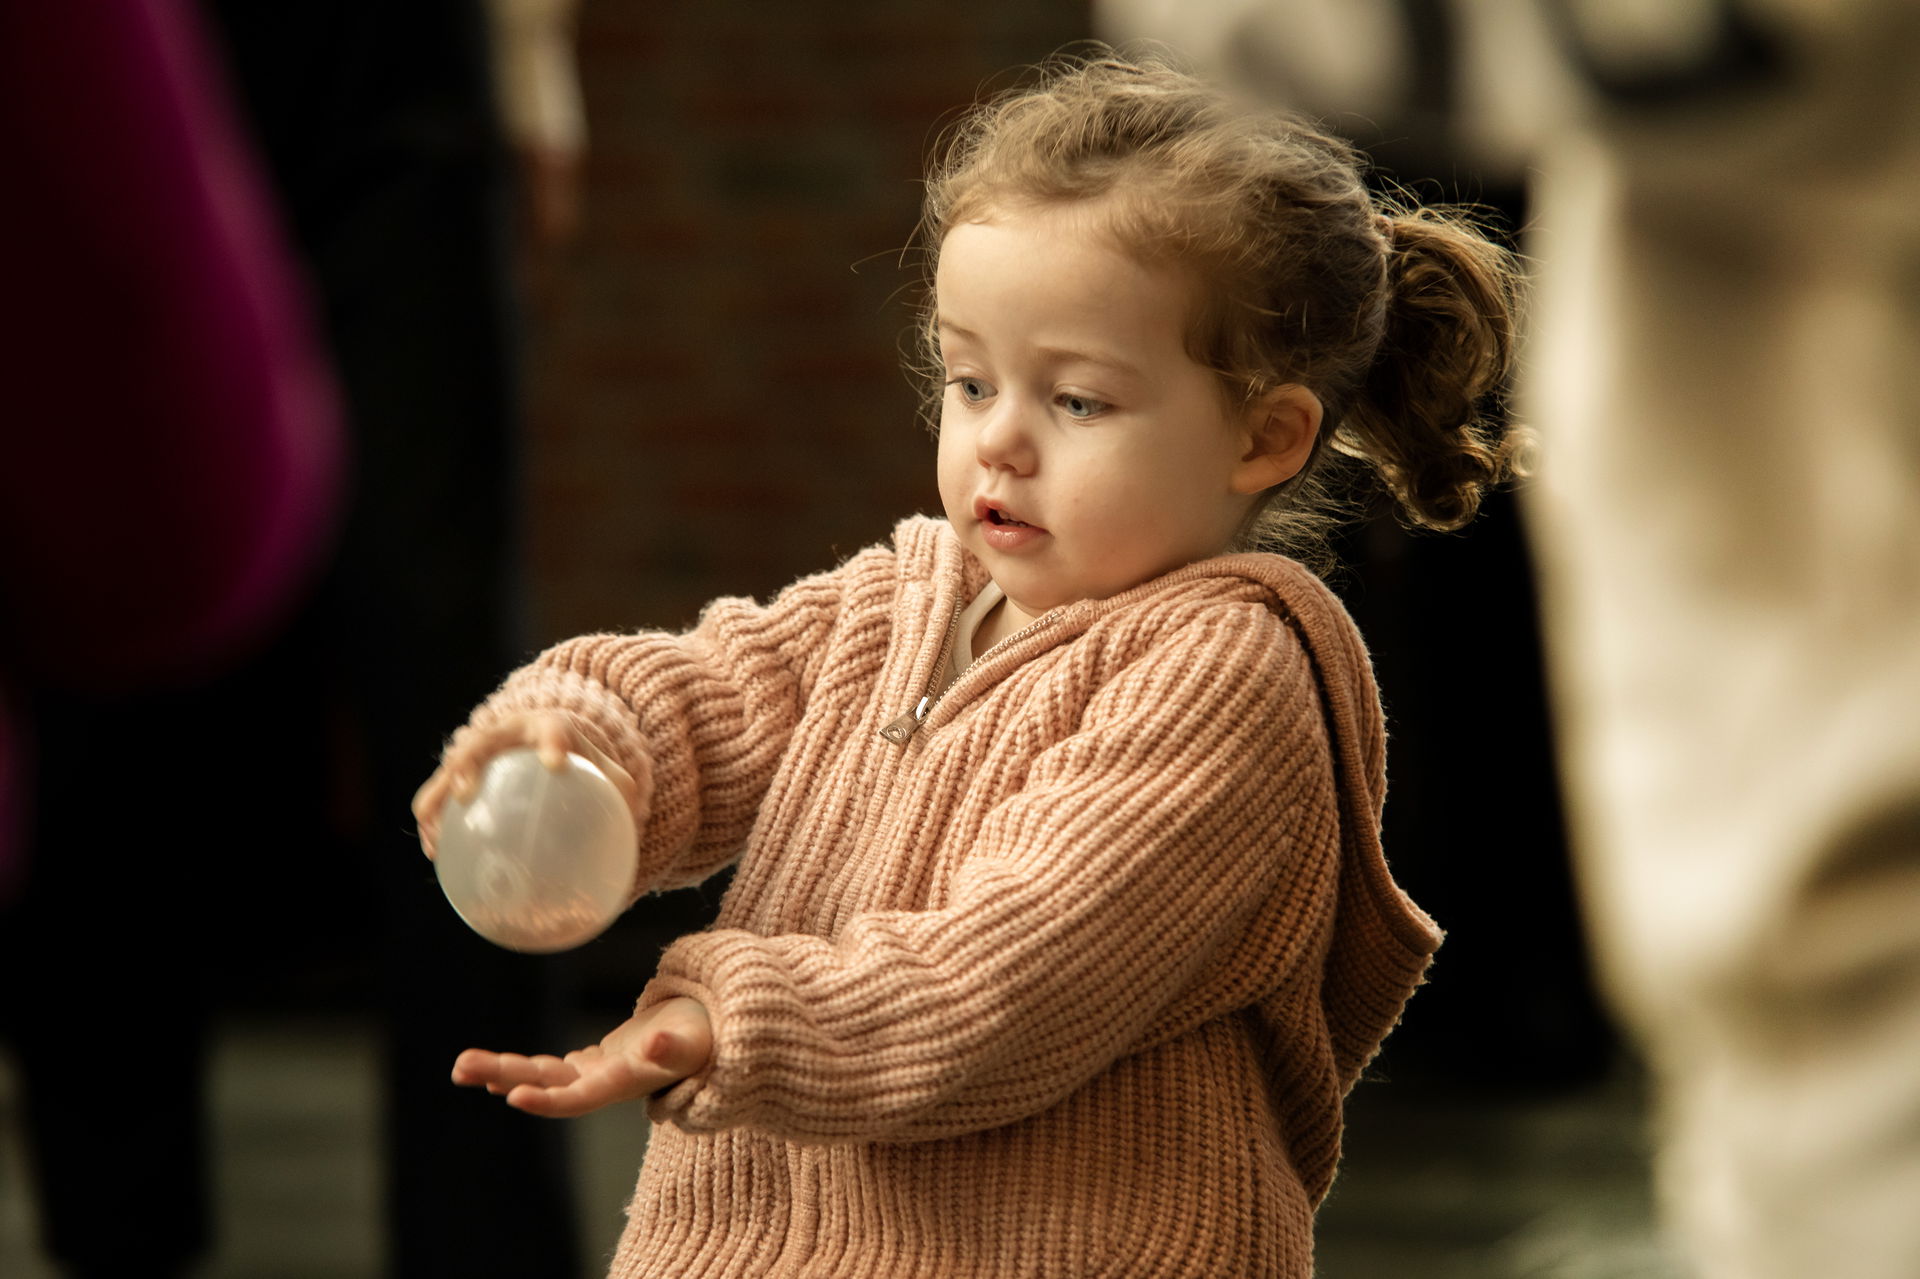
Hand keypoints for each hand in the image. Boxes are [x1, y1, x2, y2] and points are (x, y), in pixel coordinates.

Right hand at [411, 710, 639, 858]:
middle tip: (467, 793)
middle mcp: (506, 733)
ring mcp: (478, 750)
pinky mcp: (460, 774)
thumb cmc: (582, 761)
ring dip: (437, 797)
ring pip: (449, 768)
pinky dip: (433, 821)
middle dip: (469, 763)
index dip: (552, 742)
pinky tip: (436, 855)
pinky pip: (439, 795)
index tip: (555, 765)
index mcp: (548, 726)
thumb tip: (635, 839)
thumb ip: (622, 797)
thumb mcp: (609, 773)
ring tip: (436, 836)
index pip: (553, 729)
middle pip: (482, 741)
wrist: (549, 742)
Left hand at [451, 997, 712, 1117]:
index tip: (512, 1096)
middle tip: (460, 1067)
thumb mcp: (693, 1040)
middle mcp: (604, 1085)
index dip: (548, 1099)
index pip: (579, 1097)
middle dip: (504, 1075)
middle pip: (546, 1084)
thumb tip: (652, 1046)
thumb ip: (673, 1047)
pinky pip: (553, 1068)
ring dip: (503, 1071)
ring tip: (461, 1065)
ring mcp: (598, 1075)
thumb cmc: (708, 1038)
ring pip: (543, 1075)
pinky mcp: (598, 1063)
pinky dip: (525, 1067)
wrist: (716, 1039)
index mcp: (623, 1083)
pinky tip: (496, 1070)